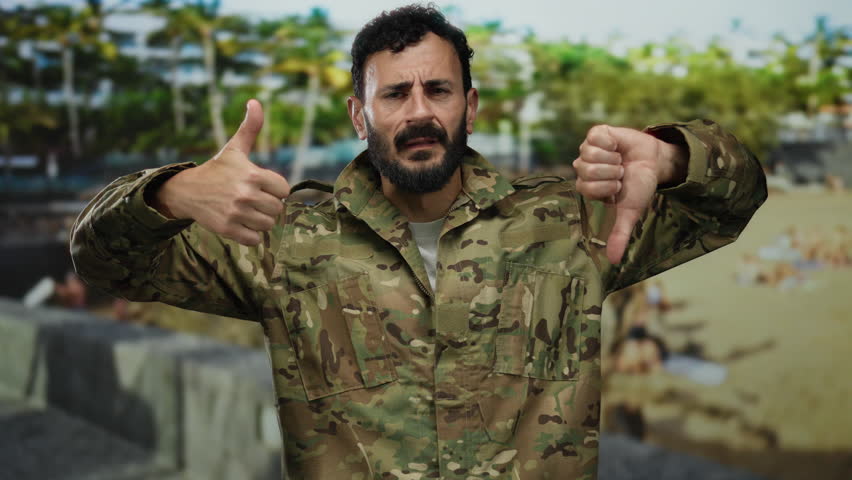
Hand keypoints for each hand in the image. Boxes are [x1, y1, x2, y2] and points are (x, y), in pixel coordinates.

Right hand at [153, 99, 290, 245]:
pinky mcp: (227, 229)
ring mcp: (236, 213)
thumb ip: (250, 127)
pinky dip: (251, 235)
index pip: (284, 190)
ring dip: (260, 221)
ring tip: (247, 211)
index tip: (261, 186)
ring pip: (268, 225)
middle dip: (267, 206)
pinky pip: (255, 239)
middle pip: (277, 209)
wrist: (187, 190)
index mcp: (252, 175)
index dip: (274, 189)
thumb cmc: (218, 169)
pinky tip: (240, 223)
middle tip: (253, 200)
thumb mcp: (235, 148)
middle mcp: (245, 194)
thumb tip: (256, 101)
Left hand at [573, 125, 686, 264]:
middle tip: (620, 172)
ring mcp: (587, 150)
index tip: (619, 186)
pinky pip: (596, 136)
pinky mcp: (596, 134)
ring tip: (620, 159)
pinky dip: (612, 142)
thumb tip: (614, 261)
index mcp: (586, 187)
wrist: (653, 161)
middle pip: (587, 169)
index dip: (607, 186)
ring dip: (613, 157)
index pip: (586, 187)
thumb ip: (620, 234)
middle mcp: (582, 168)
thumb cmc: (638, 187)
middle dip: (611, 172)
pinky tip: (617, 145)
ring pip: (590, 153)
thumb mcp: (630, 211)